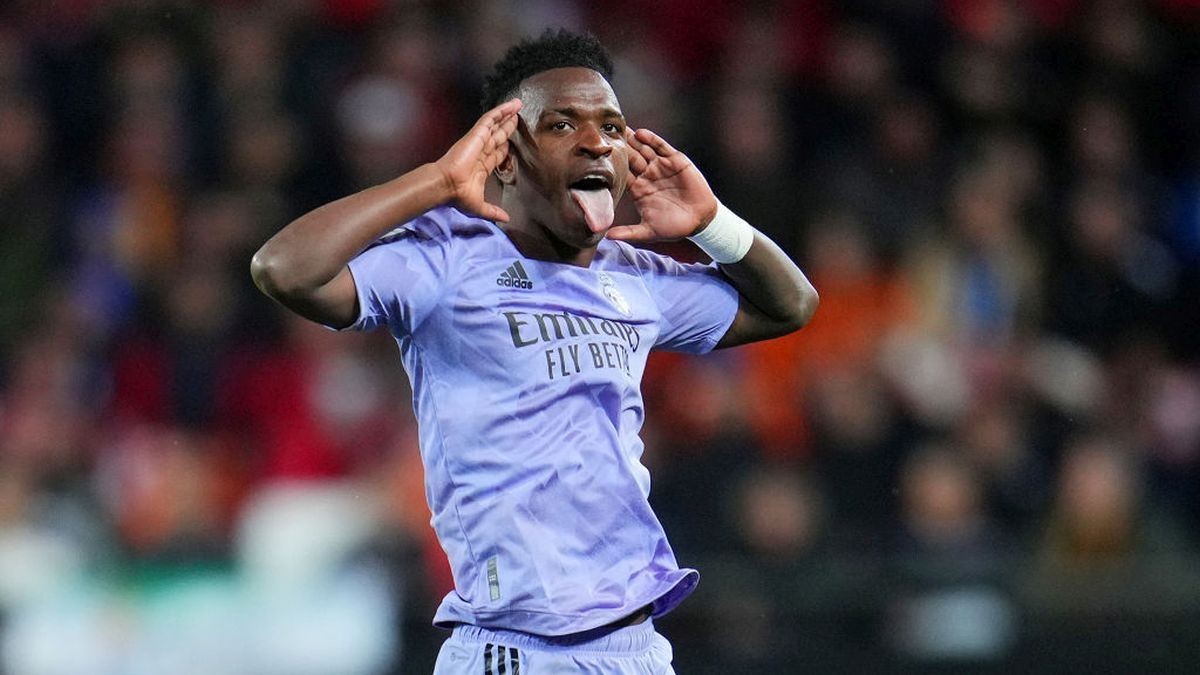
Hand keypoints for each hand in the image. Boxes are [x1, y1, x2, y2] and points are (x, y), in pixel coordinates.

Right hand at [434, 99, 521, 221]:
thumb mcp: (480, 207)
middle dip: (508, 127)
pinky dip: (501, 111)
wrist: (448, 185)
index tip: (512, 142)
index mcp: (482, 166)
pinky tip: (511, 105)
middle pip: (498, 136)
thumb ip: (493, 212)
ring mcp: (479, 141)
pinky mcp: (476, 134)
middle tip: (518, 118)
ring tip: (518, 105)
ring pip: (495, 124)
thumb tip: (506, 219)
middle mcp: (481, 151)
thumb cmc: (459, 195)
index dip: (506, 147)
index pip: (497, 153)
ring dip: (507, 115)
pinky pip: (490, 119)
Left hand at [605, 128, 718, 242]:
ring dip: (632, 140)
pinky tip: (641, 134)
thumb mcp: (648, 231)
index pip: (621, 174)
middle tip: (604, 133)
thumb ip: (629, 232)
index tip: (596, 156)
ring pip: (643, 149)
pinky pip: (661, 147)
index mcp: (638, 189)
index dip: (610, 165)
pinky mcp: (675, 160)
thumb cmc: (673, 227)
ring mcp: (660, 166)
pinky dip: (652, 140)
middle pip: (630, 157)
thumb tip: (608, 237)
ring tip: (620, 129)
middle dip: (619, 147)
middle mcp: (647, 175)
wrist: (700, 220)